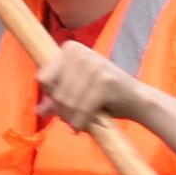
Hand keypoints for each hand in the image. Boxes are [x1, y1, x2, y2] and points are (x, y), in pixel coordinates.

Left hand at [32, 42, 150, 135]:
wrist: (137, 99)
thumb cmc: (103, 95)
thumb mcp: (76, 90)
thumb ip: (56, 97)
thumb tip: (39, 111)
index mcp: (70, 48)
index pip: (43, 78)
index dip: (50, 96)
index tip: (64, 103)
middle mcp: (80, 52)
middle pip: (55, 92)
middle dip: (61, 112)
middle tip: (71, 120)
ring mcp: (93, 64)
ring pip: (67, 101)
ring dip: (70, 119)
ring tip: (77, 123)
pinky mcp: (104, 80)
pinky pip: (82, 109)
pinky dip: (81, 122)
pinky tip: (85, 126)